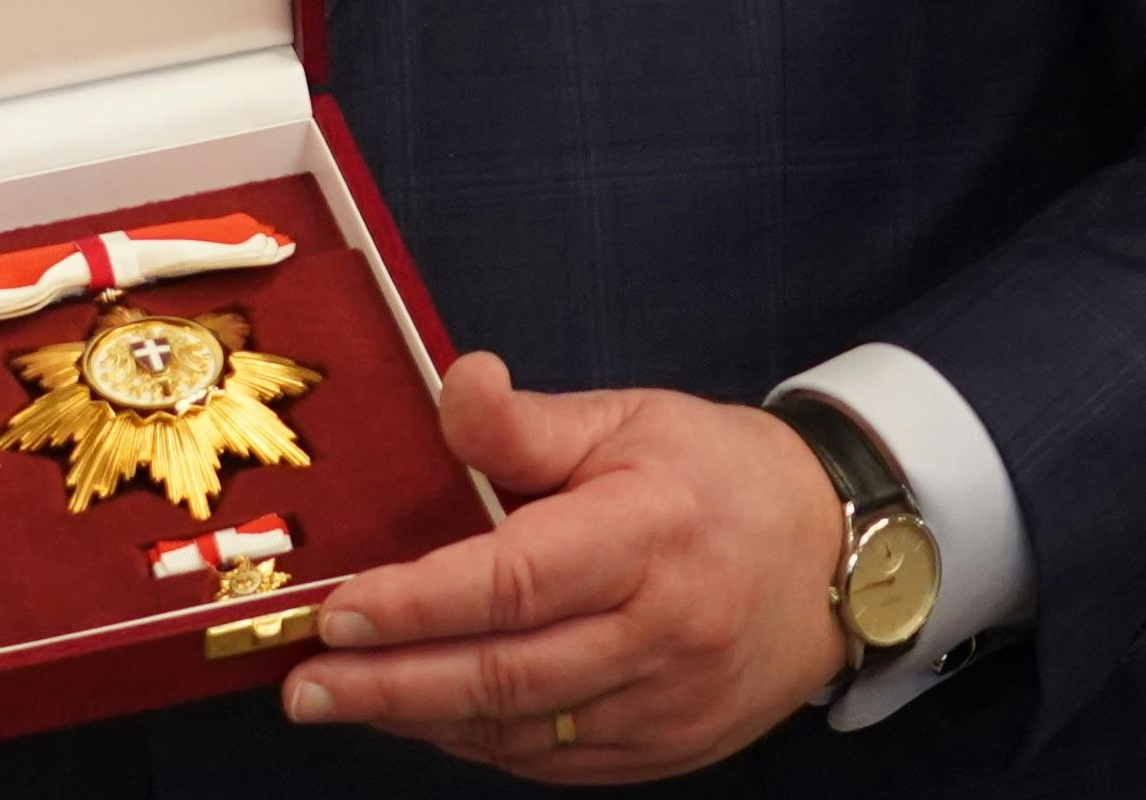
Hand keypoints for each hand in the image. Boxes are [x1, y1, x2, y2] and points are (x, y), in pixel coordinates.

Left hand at [278, 355, 852, 777]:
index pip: (513, 582)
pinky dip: (486, 745)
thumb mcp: (626, 420)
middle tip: (305, 687)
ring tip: (346, 701)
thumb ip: (526, 424)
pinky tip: (428, 719)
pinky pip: (563, 760)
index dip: (417, 605)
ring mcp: (673, 701)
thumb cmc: (718, 475)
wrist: (840, 555)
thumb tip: (455, 386)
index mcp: (648, 538)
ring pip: (529, 730)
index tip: (336, 612)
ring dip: (426, 721)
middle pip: (509, 674)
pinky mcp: (675, 745)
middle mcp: (665, 631)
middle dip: (392, 686)